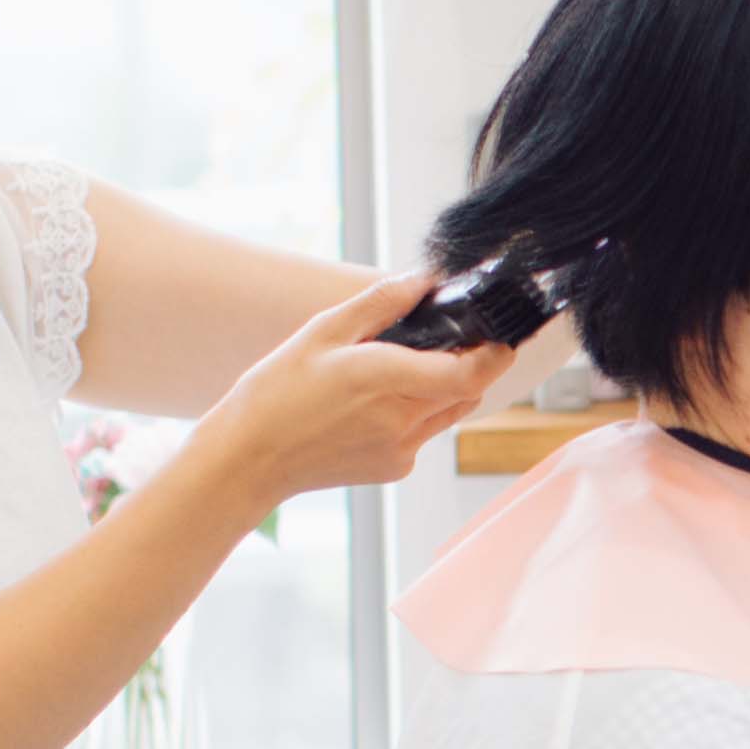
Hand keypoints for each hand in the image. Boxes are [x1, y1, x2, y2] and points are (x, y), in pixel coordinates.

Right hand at [205, 270, 517, 505]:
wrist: (249, 458)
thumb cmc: (277, 392)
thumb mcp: (322, 332)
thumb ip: (380, 304)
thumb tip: (423, 280)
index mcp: (385, 380)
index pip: (470, 372)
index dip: (495, 353)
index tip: (500, 335)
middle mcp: (403, 420)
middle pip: (469, 388)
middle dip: (469, 362)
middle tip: (446, 339)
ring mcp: (403, 450)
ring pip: (452, 410)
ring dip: (444, 386)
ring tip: (400, 369)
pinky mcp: (397, 468)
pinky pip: (426, 433)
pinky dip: (418, 412)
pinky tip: (375, 404)